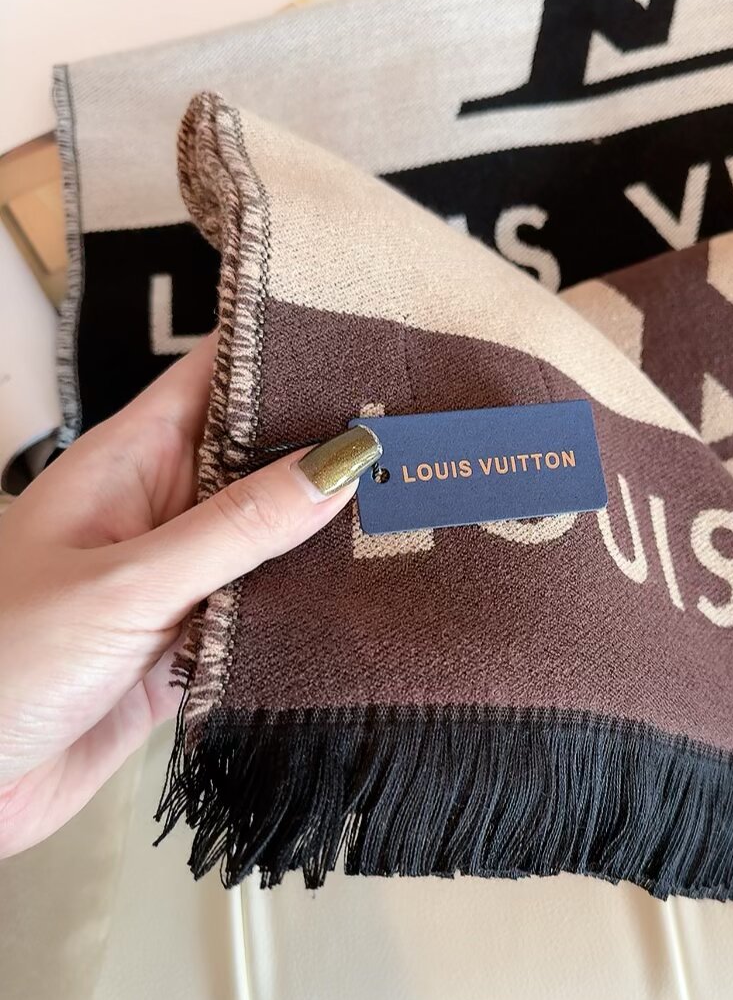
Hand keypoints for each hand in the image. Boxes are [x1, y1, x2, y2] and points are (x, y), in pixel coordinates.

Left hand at [0, 335, 368, 858]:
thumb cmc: (4, 663)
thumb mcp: (130, 583)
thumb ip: (239, 527)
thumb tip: (340, 461)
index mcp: (127, 463)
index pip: (216, 377)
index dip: (285, 349)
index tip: (366, 336)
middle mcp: (156, 512)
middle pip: (256, 459)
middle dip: (328, 448)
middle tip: (422, 434)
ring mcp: (173, 582)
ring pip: (268, 541)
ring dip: (326, 535)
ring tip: (415, 508)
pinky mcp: (187, 648)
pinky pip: (261, 613)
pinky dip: (305, 609)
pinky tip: (363, 598)